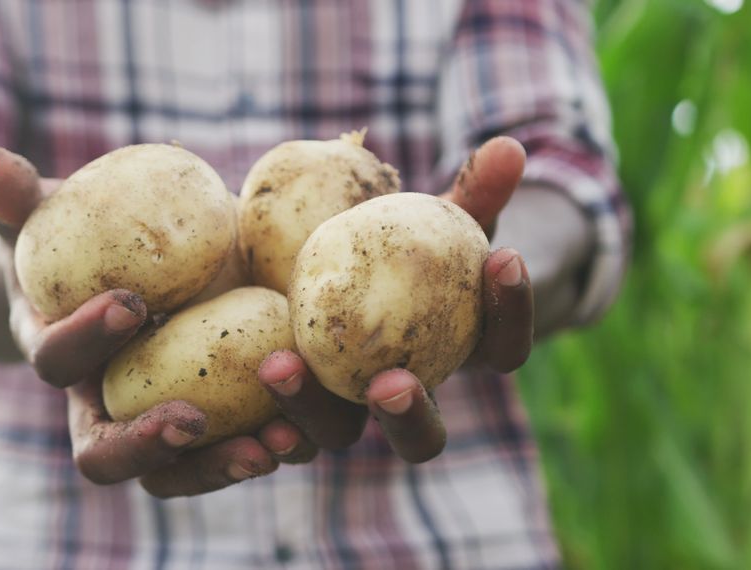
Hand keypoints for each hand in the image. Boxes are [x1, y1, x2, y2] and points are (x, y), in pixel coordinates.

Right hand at [0, 146, 316, 496]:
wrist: (117, 276)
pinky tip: (310, 422)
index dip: (84, 340)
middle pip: (108, 456)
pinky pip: (237, 449)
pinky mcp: (212, 419)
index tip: (130, 301)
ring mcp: (156, 420)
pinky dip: (274, 441)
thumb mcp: (44, 215)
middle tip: (193, 419)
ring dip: (224, 465)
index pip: (54, 363)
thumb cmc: (74, 241)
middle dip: (148, 445)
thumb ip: (15, 196)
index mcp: (58, 353)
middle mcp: (102, 403)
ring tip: (276, 440)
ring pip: (177, 474)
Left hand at [258, 137, 534, 462]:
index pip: (502, 348)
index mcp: (454, 357)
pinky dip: (259, 422)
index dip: (513, 310)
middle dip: (408, 415)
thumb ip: (472, 192)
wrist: (332, 269)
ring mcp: (341, 410)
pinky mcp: (286, 408)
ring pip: (337, 434)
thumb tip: (509, 146)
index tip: (503, 256)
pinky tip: (237, 404)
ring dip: (310, 411)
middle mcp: (401, 399)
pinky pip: (276, 427)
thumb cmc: (398, 244)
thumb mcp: (434, 220)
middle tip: (390, 383)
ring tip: (278, 367)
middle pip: (421, 436)